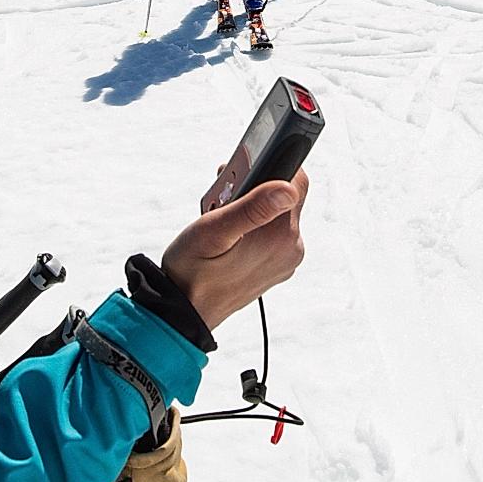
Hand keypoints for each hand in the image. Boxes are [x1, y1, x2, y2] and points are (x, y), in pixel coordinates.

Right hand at [162, 172, 306, 330]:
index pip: (297, 182)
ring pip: (277, 216)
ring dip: (251, 210)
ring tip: (221, 221)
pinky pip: (272, 235)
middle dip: (255, 191)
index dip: (271, 169)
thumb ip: (253, 208)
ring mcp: (285, 261)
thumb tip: (288, 188)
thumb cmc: (192, 272)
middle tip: (222, 200)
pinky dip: (253, 228)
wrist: (185, 312)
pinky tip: (229, 236)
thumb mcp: (214, 231)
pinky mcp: (276, 267)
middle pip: (285, 198)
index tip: (243, 176)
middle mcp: (291, 249)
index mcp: (280, 236)